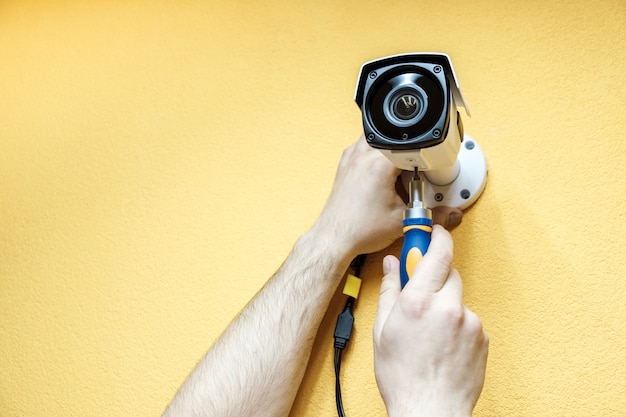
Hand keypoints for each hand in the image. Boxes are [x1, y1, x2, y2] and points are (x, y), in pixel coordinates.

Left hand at [313, 136, 462, 258]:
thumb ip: (432, 215)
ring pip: (378, 139)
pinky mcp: (346, 165)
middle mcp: (362, 155)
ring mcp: (351, 158)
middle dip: (407, 151)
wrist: (335, 238)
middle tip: (412, 171)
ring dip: (390, 152)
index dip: (425, 155)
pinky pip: (365, 150)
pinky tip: (383, 177)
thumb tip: (450, 214)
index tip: (429, 167)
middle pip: (394, 137)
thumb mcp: (402, 221)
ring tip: (397, 174)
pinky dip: (377, 158)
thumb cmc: (358, 229)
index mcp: (378, 163)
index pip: (410, 144)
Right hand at [373, 225, 487, 416]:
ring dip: (446, 305)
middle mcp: (448, 307)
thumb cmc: (403, 377)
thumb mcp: (383, 330)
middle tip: (420, 293)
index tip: (433, 231)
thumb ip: (390, 291)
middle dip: (435, 278)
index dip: (436, 237)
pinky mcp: (482, 337)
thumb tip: (392, 267)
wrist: (430, 410)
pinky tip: (443, 344)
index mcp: (419, 301)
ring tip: (430, 332)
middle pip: (448, 273)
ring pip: (458, 298)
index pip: (436, 253)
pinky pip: (468, 319)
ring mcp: (469, 322)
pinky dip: (457, 324)